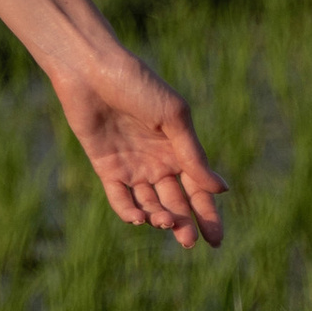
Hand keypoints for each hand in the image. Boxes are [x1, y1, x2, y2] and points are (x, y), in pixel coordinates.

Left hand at [49, 46, 228, 247]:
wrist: (90, 68)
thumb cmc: (138, 84)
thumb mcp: (173, 118)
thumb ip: (192, 155)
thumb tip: (220, 190)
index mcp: (179, 149)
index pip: (198, 190)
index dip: (209, 216)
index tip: (217, 241)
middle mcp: (157, 161)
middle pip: (175, 202)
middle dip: (183, 224)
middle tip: (188, 242)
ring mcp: (131, 165)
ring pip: (149, 203)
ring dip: (158, 217)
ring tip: (163, 221)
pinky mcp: (105, 165)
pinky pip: (119, 196)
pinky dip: (129, 211)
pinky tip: (139, 218)